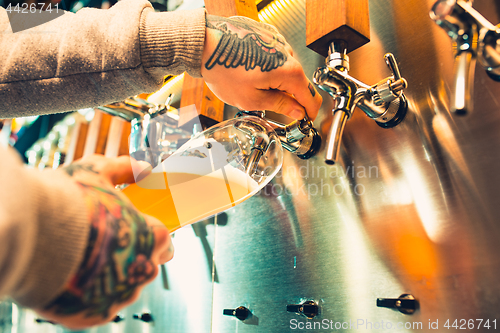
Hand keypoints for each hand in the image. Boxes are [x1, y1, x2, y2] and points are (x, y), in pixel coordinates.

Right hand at [36, 155, 172, 329]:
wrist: (28, 234)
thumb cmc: (65, 201)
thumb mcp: (96, 171)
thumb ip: (124, 169)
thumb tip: (143, 167)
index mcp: (151, 236)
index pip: (165, 241)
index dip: (152, 235)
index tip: (141, 232)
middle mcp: (142, 269)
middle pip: (148, 265)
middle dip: (136, 254)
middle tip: (112, 242)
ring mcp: (120, 294)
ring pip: (127, 286)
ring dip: (115, 273)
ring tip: (90, 257)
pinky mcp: (96, 313)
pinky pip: (102, 303)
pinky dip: (93, 292)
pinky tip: (79, 275)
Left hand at [201, 15, 321, 120]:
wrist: (205, 45)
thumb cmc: (223, 70)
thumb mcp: (252, 100)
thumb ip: (280, 106)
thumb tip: (297, 112)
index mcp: (289, 72)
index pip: (311, 98)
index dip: (309, 113)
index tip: (304, 120)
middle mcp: (288, 53)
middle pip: (300, 83)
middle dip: (290, 97)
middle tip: (271, 106)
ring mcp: (279, 42)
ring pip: (287, 69)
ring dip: (278, 81)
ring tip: (253, 85)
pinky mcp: (269, 35)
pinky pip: (276, 56)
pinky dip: (269, 66)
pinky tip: (251, 70)